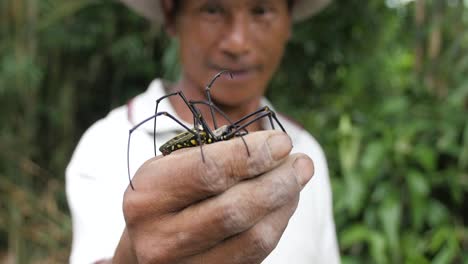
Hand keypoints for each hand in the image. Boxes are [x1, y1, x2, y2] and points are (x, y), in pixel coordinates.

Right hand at [113, 130, 313, 263]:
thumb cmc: (166, 196)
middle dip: (278, 182)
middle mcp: (159, 237)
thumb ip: (217, 153)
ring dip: (285, 204)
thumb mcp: (173, 166)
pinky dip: (277, 224)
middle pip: (235, 209)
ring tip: (295, 179)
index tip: (282, 142)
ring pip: (254, 238)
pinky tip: (283, 203)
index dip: (253, 154)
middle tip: (300, 162)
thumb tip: (277, 148)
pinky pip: (256, 255)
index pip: (209, 171)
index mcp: (147, 195)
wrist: (147, 245)